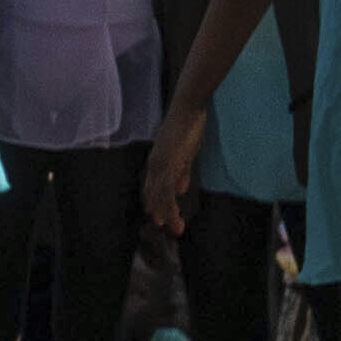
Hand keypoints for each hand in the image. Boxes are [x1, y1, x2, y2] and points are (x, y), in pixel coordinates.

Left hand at [140, 106, 202, 234]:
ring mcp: (160, 165)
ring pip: (160, 196)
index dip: (156, 205)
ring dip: (167, 215)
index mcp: (156, 163)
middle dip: (160, 214)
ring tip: (174, 231)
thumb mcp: (184, 154)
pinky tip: (170, 218)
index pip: (153, 189)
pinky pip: (167, 190)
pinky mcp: (169, 164)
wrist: (187, 109)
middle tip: (168, 231)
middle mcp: (154, 166)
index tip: (162, 221)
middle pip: (153, 195)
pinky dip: (167, 206)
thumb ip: (181, 172)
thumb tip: (180, 190)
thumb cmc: (187, 127)